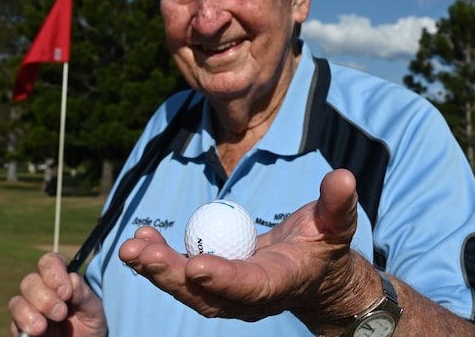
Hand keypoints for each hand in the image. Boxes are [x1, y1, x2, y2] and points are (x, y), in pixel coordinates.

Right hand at [8, 253, 106, 336]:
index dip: (54, 272)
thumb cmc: (90, 326)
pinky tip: (36, 333)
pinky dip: (23, 326)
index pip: (50, 262)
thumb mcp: (94, 311)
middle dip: (44, 297)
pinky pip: (14, 324)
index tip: (65, 291)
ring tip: (42, 327)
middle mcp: (42, 291)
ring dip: (28, 313)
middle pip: (30, 281)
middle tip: (60, 313)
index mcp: (60, 280)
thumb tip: (73, 279)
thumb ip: (85, 295)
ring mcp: (29, 309)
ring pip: (17, 302)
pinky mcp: (22, 328)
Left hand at [118, 168, 370, 328]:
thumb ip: (338, 203)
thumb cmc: (326, 245)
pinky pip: (184, 277)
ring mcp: (229, 295)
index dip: (225, 278)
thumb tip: (343, 176)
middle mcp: (250, 297)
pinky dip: (160, 260)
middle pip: (207, 294)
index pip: (251, 285)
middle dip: (171, 276)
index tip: (197, 266)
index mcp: (281, 282)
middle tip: (141, 254)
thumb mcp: (338, 222)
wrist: (316, 276)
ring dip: (157, 269)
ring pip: (188, 289)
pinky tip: (141, 239)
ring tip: (131, 246)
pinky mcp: (215, 285)